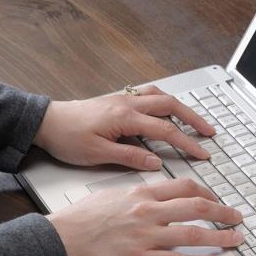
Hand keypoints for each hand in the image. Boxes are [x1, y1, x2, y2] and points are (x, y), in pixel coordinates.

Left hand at [34, 85, 214, 170]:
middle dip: (194, 119)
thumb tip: (155, 162)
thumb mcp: (98, 154)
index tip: (202, 153)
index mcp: (125, 117)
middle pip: (171, 106)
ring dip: (181, 107)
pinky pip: (149, 94)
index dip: (187, 142)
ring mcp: (123, 99)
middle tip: (209, 132)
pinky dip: (164, 101)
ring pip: (161, 96)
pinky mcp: (118, 100)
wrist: (46, 122)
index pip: (166, 130)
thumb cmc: (67, 138)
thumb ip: (130, 156)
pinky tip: (168, 109)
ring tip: (195, 120)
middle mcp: (127, 103)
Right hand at [47, 178, 242, 255]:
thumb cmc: (80, 219)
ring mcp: (146, 236)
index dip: (207, 192)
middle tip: (237, 217)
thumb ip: (137, 194)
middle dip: (223, 211)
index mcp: (142, 194)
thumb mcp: (111, 195)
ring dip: (219, 237)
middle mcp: (148, 212)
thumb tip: (154, 193)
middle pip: (196, 206)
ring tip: (235, 240)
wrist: (59, 239)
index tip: (217, 198)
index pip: (184, 187)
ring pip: (192, 234)